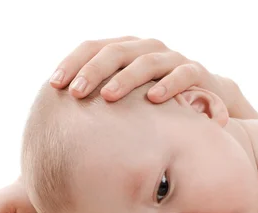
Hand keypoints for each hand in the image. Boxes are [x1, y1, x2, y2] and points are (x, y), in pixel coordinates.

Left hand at [49, 36, 244, 115]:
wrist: (203, 99)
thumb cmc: (150, 102)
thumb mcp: (124, 98)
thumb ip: (96, 100)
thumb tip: (57, 119)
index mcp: (123, 50)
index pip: (92, 47)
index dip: (72, 63)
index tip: (54, 84)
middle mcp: (145, 49)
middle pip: (115, 52)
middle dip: (92, 71)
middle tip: (75, 93)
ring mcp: (171, 58)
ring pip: (146, 61)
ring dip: (125, 79)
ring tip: (108, 96)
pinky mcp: (196, 71)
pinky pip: (183, 74)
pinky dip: (169, 84)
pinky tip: (153, 99)